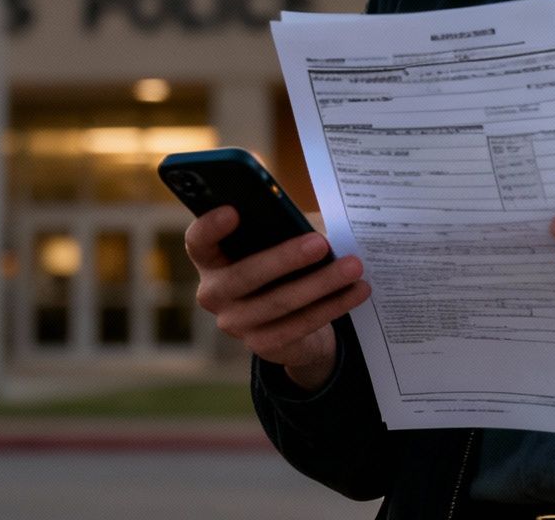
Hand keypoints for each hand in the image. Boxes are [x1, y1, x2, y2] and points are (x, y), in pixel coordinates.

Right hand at [186, 206, 370, 389]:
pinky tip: (357, 290)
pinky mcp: (262, 344)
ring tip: (353, 266)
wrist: (290, 323)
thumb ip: (284, 228)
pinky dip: (333, 305)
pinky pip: (300, 323)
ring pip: (280, 302)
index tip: (233, 210)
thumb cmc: (283, 266)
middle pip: (245, 275)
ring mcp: (235, 323)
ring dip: (321, 283)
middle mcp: (213, 293)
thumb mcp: (278, 243)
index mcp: (210, 259)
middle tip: (320, 243)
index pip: (198, 241)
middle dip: (285, 258)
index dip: (210, 227)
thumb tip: (320, 222)